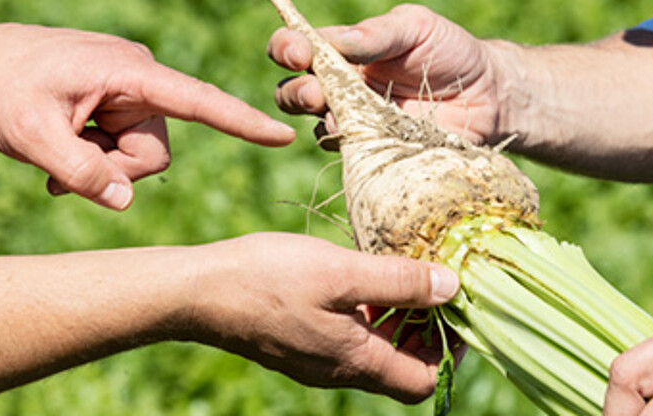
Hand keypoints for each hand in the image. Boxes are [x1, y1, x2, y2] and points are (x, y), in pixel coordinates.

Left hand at [0, 24, 294, 209]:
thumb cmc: (0, 89)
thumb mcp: (30, 136)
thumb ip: (81, 172)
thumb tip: (125, 203)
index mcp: (130, 71)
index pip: (197, 101)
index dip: (242, 122)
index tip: (282, 135)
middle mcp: (141, 78)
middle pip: (157, 151)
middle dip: (115, 170)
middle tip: (62, 174)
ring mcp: (132, 91)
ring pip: (142, 154)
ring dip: (101, 166)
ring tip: (57, 157)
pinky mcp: (122, 101)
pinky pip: (127, 145)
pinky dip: (99, 158)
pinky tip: (63, 150)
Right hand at [181, 233, 460, 403]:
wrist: (198, 290)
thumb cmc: (268, 279)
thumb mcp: (342, 273)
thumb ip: (399, 282)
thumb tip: (452, 287)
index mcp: (356, 361)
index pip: (425, 380)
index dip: (450, 348)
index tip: (454, 306)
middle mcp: (339, 369)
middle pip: (404, 365)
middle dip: (426, 327)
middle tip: (429, 283)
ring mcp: (317, 358)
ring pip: (376, 349)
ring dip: (396, 316)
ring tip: (397, 273)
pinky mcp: (300, 341)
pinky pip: (349, 337)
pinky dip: (366, 312)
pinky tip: (359, 276)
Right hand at [268, 4, 503, 144]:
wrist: (490, 96)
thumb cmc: (450, 51)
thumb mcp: (416, 27)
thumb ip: (377, 32)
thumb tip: (334, 41)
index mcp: (343, 51)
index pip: (297, 47)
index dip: (287, 48)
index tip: (298, 53)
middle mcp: (341, 88)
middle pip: (293, 92)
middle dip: (296, 92)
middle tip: (315, 93)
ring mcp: (356, 123)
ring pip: (316, 126)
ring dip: (320, 121)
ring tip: (339, 117)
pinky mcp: (376, 151)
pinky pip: (350, 154)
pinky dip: (352, 147)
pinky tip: (366, 140)